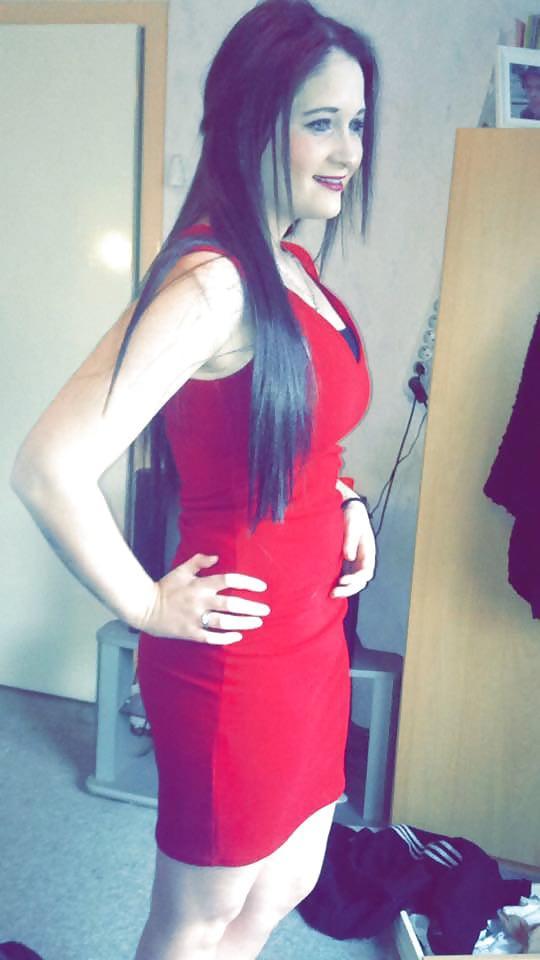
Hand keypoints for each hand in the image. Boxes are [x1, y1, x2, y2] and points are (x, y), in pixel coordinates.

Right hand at [140, 553, 269, 643]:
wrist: (144, 607)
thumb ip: (199, 561)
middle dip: (251, 607)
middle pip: (231, 604)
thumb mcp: (181, 570)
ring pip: (224, 622)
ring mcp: (195, 618)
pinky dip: (226, 638)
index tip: (261, 587)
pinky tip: (238, 636)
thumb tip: (217, 557)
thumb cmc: (165, 587)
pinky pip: (211, 637)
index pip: (229, 580)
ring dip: (243, 623)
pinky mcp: (190, 633)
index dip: (247, 583)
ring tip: (257, 623)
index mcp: (200, 584)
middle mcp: (200, 601)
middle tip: (266, 610)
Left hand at [331, 501, 375, 597]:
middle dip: (349, 589)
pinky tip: (328, 587)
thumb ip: (351, 540)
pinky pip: (345, 576)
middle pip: (360, 581)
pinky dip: (339, 584)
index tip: (343, 580)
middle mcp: (362, 560)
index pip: (366, 572)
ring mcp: (354, 562)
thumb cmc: (353, 516)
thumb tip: (349, 557)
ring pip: (353, 581)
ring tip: (331, 594)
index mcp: (368, 552)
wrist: (347, 508)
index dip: (356, 579)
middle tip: (334, 592)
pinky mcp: (345, 562)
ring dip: (344, 589)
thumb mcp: (352, 524)